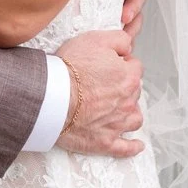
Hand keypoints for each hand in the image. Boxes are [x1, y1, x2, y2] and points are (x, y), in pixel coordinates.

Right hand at [54, 29, 144, 157]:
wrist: (51, 98)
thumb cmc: (69, 69)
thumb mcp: (94, 39)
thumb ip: (119, 39)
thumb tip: (129, 46)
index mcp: (128, 77)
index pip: (134, 67)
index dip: (121, 63)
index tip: (108, 64)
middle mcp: (128, 101)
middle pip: (134, 92)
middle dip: (123, 87)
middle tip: (103, 84)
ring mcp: (118, 124)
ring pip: (134, 118)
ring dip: (129, 113)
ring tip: (117, 110)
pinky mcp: (106, 142)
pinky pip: (126, 147)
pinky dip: (132, 146)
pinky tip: (136, 144)